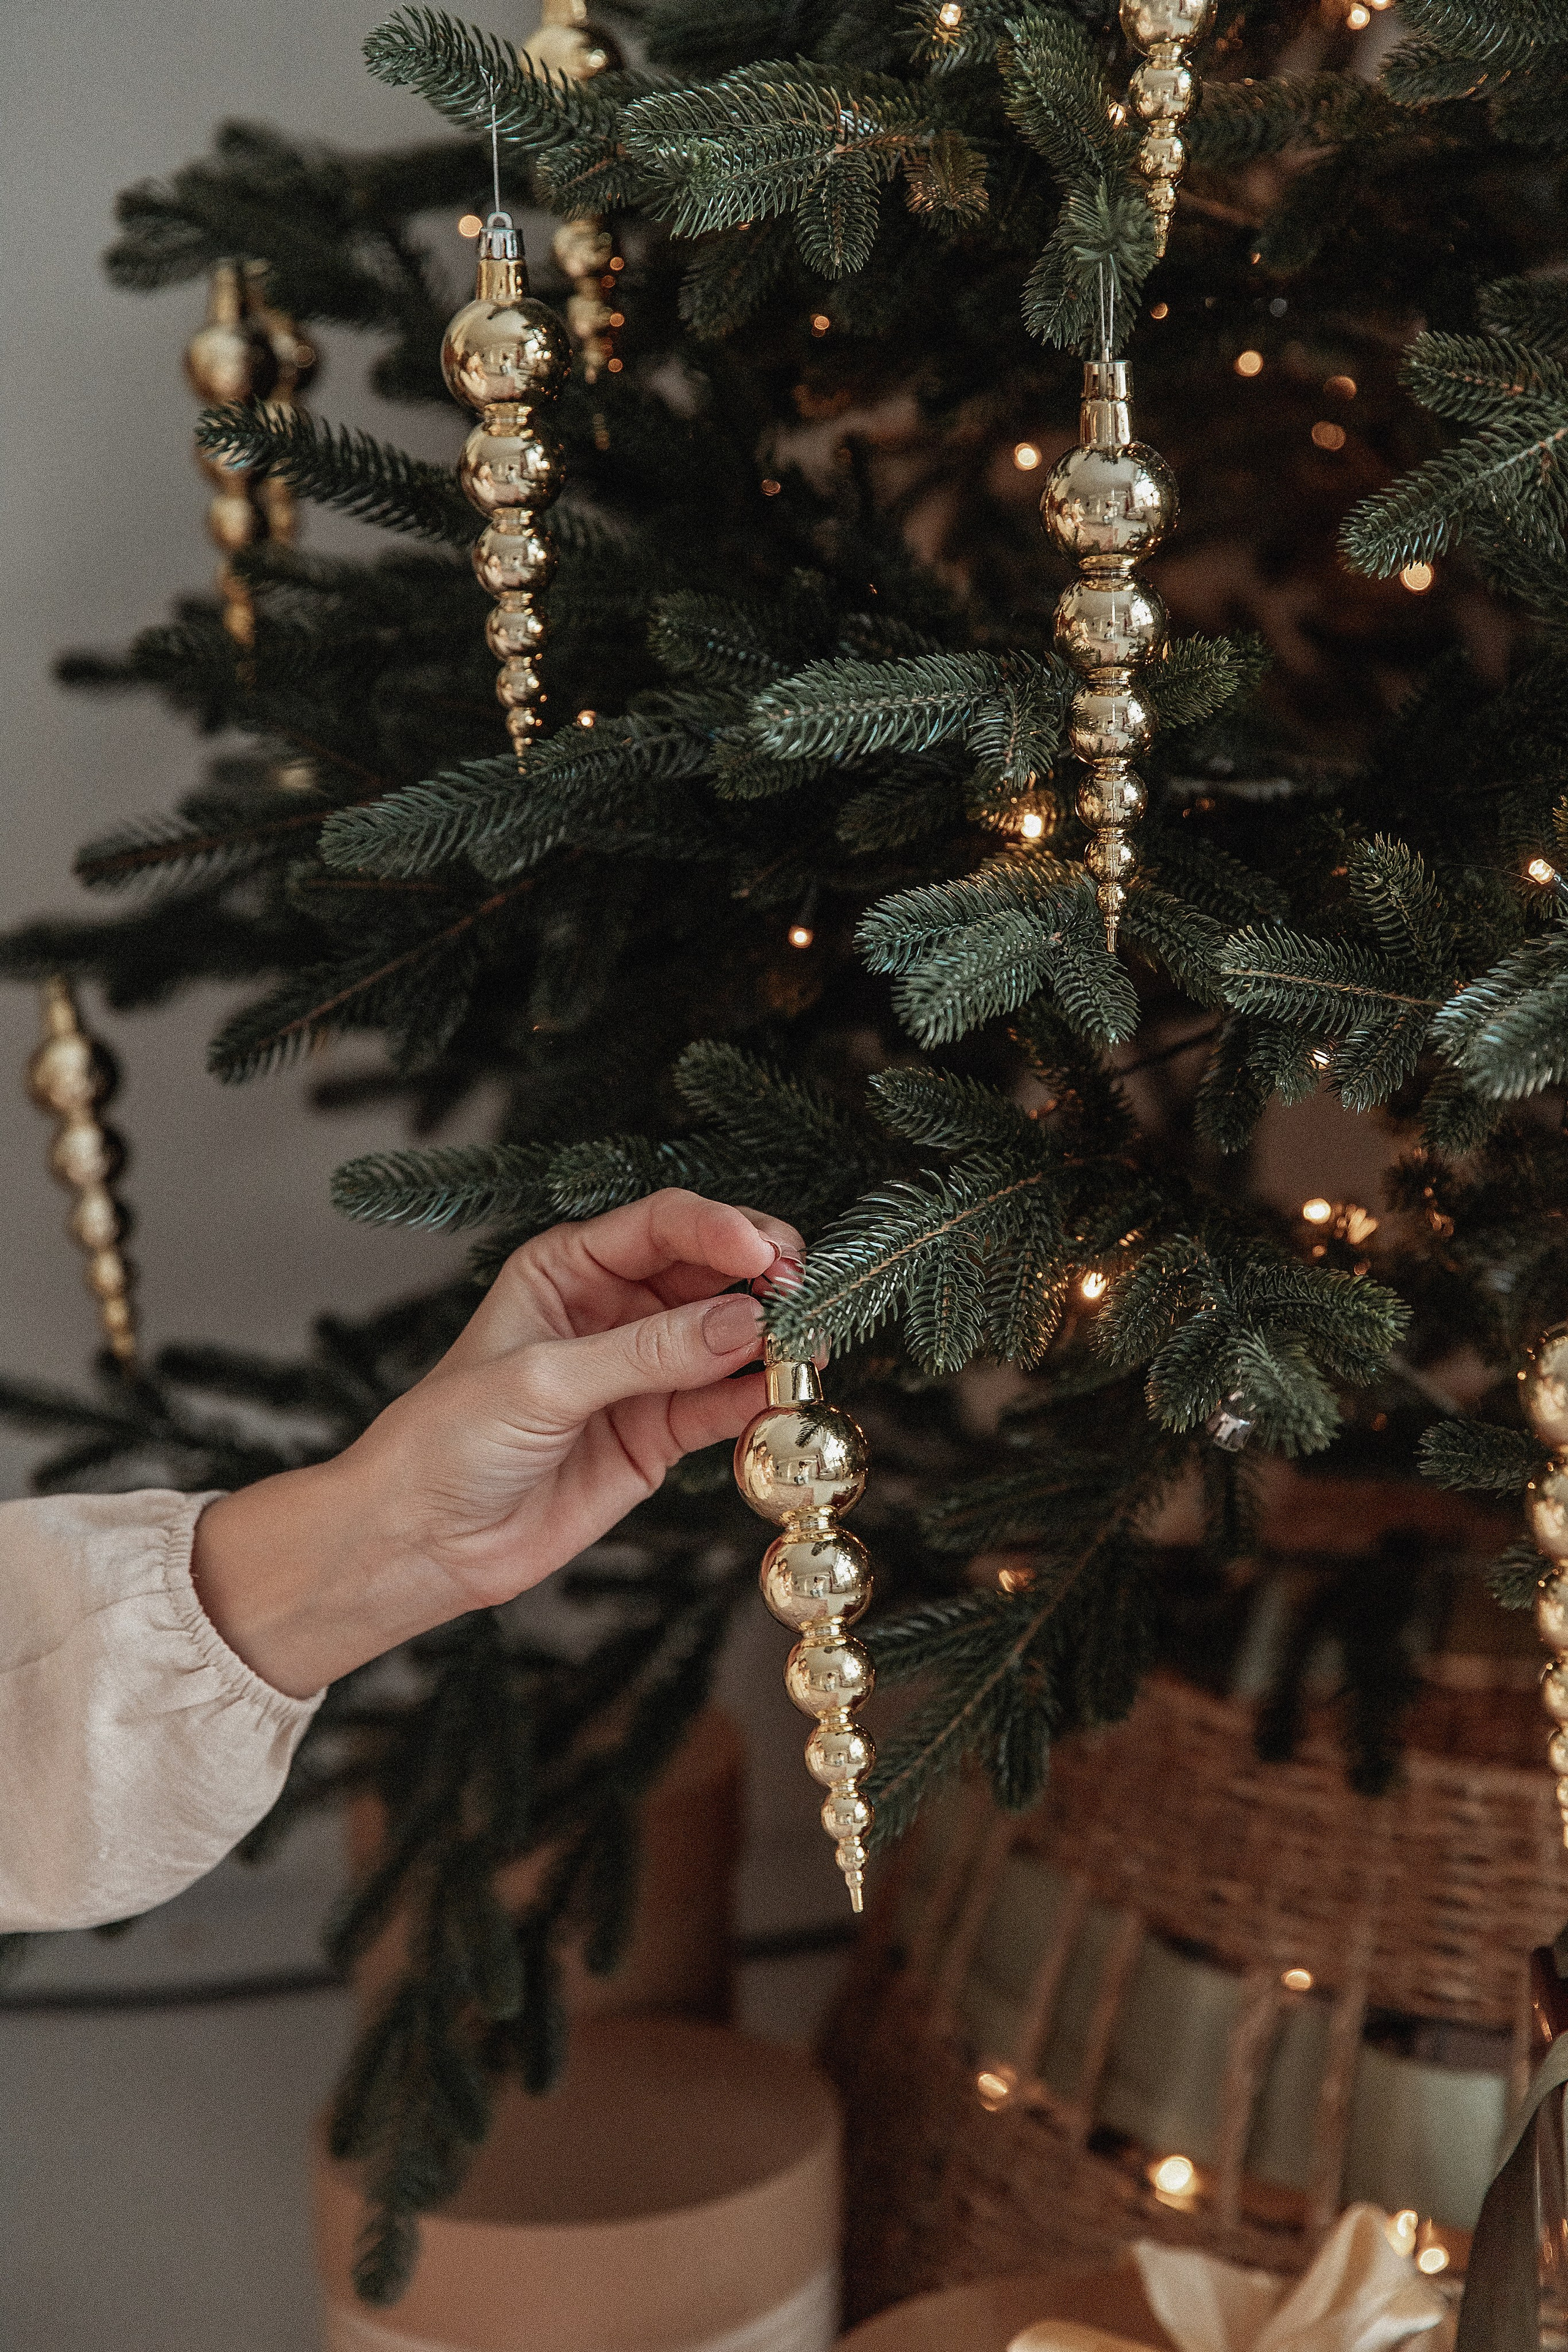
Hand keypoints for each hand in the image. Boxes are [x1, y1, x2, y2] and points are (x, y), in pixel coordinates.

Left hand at [191, 1190, 801, 1698]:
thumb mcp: (542, 1381)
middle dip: (760, 1275)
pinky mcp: (661, 1433)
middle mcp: (614, 1308)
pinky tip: (785, 1398)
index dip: (718, 1228)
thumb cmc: (450, 1440)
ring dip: (772, 1339)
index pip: (662, 1223)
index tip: (762, 1251)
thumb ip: (647, 1352)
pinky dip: (760, 1400)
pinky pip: (725, 1404)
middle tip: (802, 1292)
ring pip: (729, 1337)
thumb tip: (744, 1321)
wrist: (423, 1541)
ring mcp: (643, 1371)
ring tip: (808, 1349)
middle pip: (709, 1271)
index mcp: (569, 1265)